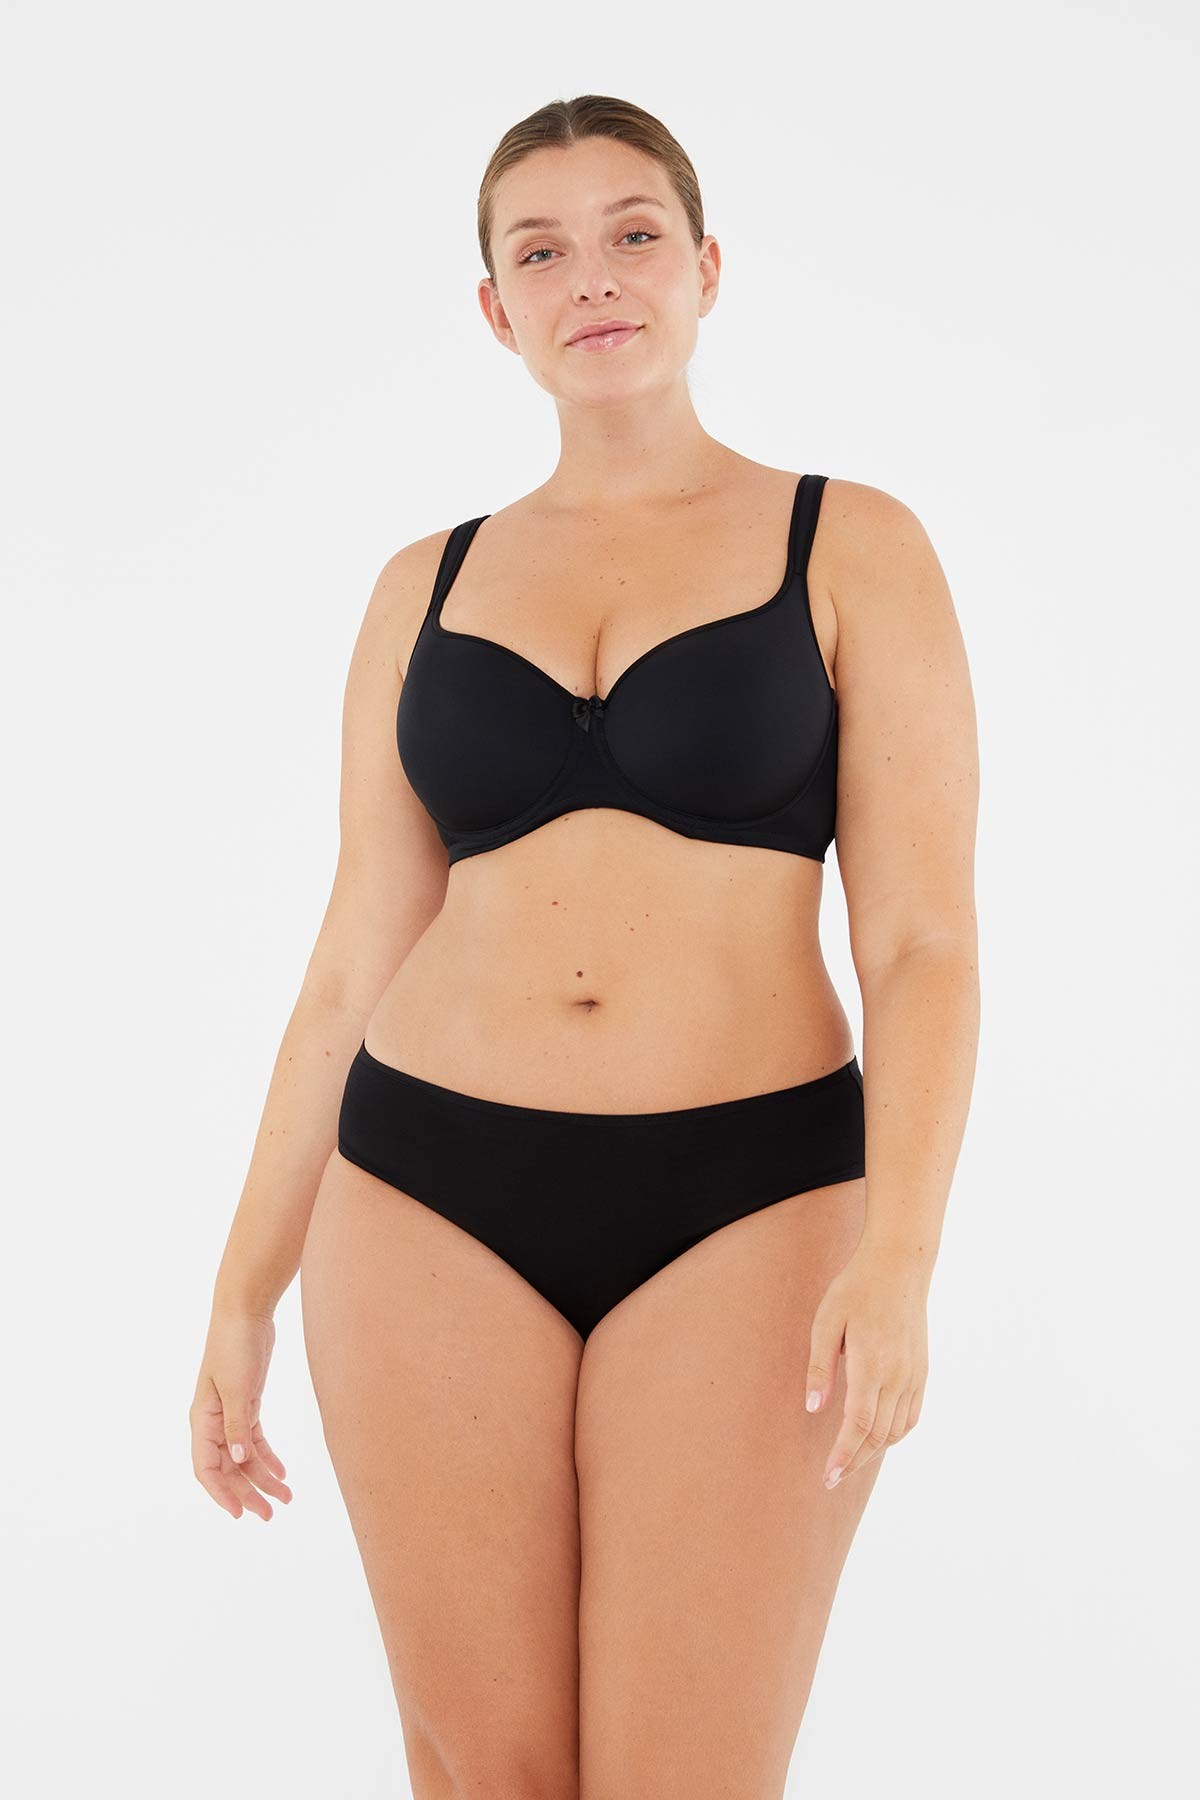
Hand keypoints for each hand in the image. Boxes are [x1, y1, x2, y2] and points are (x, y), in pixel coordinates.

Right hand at [190, 1304, 292, 1519]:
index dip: (221, 1494)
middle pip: (228, 1468)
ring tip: (286, 1498)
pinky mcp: (247, 1402)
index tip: (239, 1514)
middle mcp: (213, 1420)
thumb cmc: (235, 1345)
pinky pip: (255, 1439)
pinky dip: (267, 1457)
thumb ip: (237, 1425)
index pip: (206, 1468)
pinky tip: (282, 1472)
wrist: (246, 1310)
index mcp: (203, 1419)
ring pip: (244, 1456)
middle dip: (247, 1492)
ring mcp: (230, 1412)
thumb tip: (237, 1462)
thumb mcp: (237, 1387)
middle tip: (271, 1514)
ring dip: (262, 1477)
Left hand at [804, 1241, 928, 1488]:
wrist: (899, 1266)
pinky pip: (911, 1415)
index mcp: (871, 1365)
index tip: (828, 1477)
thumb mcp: (826, 1321)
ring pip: (896, 1430)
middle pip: (877, 1436)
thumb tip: (814, 1409)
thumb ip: (820, 1367)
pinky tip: (879, 1438)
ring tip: (850, 1462)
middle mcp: (897, 1376)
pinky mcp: (921, 1371)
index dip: (843, 1456)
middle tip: (832, 1479)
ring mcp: (913, 1375)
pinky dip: (895, 1435)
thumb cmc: (856, 1290)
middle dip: (854, 1462)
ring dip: (874, 1452)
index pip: (858, 1426)